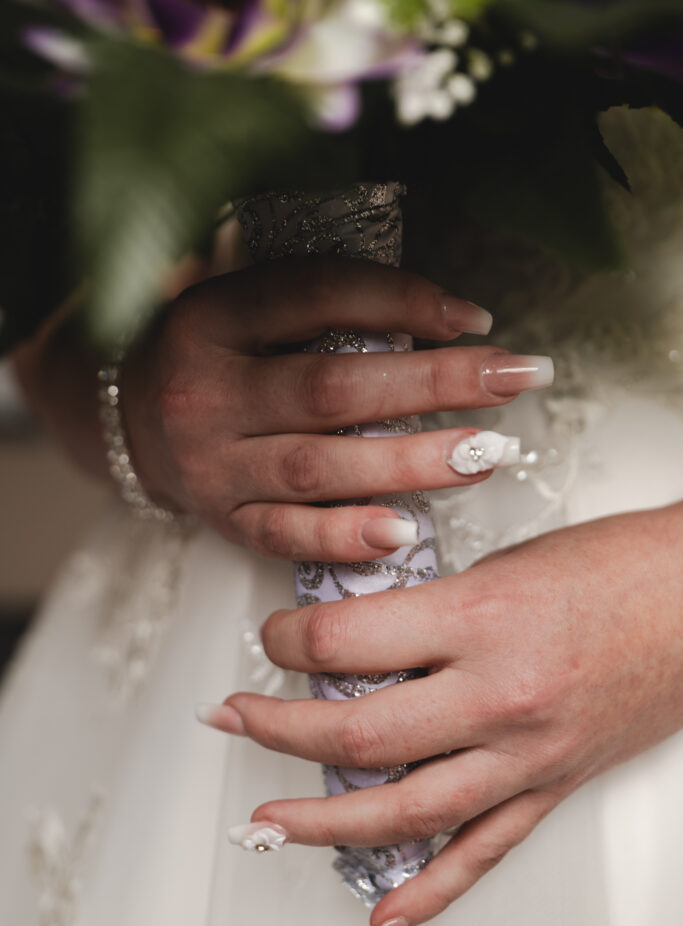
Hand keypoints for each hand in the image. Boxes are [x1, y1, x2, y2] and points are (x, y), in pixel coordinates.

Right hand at [121, 255, 549, 559]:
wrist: (125, 418)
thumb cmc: (211, 351)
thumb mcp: (241, 298)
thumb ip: (317, 295)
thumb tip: (442, 313)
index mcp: (212, 315)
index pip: (317, 294)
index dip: (402, 301)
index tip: (476, 317)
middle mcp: (205, 390)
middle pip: (333, 388)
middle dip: (434, 383)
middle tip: (516, 379)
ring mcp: (211, 463)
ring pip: (320, 466)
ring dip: (411, 463)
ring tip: (487, 453)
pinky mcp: (220, 518)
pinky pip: (285, 535)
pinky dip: (345, 537)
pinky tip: (406, 532)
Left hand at [204, 503, 682, 925]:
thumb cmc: (615, 567)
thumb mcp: (499, 566)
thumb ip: (424, 610)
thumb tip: (356, 640)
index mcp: (480, 620)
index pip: (344, 640)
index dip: (288, 640)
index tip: (273, 639)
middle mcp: (498, 695)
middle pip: (356, 731)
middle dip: (276, 727)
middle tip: (236, 718)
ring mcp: (525, 753)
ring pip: (404, 810)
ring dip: (321, 820)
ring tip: (268, 822)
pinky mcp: (550, 785)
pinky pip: (480, 853)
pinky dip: (426, 891)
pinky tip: (383, 915)